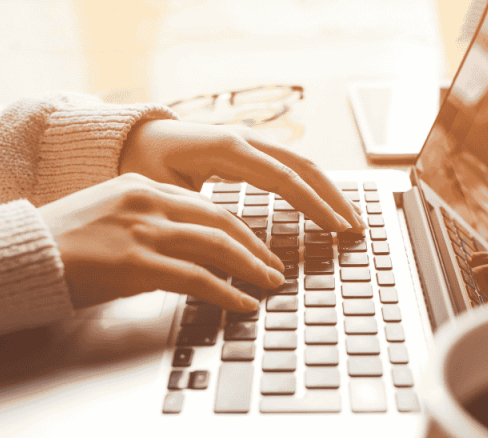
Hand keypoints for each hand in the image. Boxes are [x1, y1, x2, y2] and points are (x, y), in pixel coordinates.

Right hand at [38, 173, 285, 311]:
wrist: (19, 256)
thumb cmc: (55, 245)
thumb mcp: (103, 217)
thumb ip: (142, 224)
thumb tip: (176, 249)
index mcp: (137, 186)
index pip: (202, 204)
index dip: (236, 227)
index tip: (254, 244)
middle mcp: (145, 202)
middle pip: (218, 221)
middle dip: (253, 246)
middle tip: (273, 266)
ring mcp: (142, 231)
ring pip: (216, 246)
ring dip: (250, 267)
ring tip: (269, 285)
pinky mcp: (136, 263)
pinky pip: (197, 278)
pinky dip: (227, 292)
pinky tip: (242, 304)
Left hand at [119, 119, 364, 232]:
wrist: (130, 140)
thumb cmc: (143, 166)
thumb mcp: (168, 194)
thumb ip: (205, 214)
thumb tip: (241, 248)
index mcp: (226, 147)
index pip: (284, 177)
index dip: (314, 204)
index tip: (336, 229)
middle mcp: (244, 139)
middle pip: (305, 166)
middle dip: (334, 198)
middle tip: (357, 229)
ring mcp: (249, 142)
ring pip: (302, 165)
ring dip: (329, 192)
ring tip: (350, 221)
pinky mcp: (250, 151)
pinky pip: (290, 167)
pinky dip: (312, 187)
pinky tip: (324, 208)